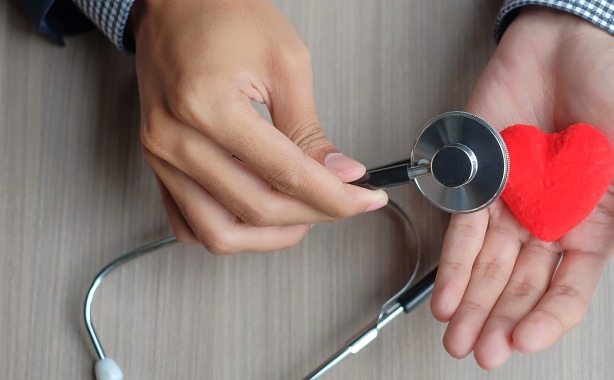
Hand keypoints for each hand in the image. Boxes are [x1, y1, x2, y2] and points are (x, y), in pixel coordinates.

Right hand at [131, 0, 386, 252]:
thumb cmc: (222, 15)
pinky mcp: (157, 165)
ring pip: (218, 232)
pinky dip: (228, 231)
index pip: (286, 175)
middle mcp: (175, 138)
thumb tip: (338, 174)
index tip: (363, 198)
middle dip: (313, 214)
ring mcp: (160, 157)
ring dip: (270, 236)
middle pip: (256, 208)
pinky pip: (188, 224)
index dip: (334, 195)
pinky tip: (259, 218)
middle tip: (345, 203)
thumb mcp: (285, 64)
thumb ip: (310, 130)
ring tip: (306, 216)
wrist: (175, 3)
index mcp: (208, 106)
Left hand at [430, 8, 613, 368]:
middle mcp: (547, 223)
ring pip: (488, 269)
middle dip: (499, 323)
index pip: (567, 290)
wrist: (571, 40)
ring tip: (455, 337)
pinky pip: (463, 230)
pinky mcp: (478, 180)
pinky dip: (452, 264)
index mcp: (591, 227)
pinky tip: (444, 296)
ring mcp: (511, 203)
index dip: (546, 321)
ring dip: (470, 305)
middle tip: (481, 352)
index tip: (522, 341)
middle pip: (521, 288)